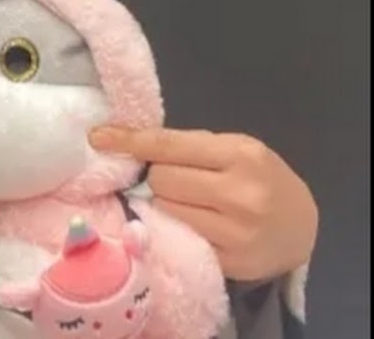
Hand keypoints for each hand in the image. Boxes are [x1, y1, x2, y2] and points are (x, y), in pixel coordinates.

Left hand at [90, 126, 318, 280]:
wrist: (302, 225)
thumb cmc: (260, 176)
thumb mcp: (235, 147)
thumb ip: (190, 146)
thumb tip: (131, 144)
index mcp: (239, 155)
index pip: (168, 146)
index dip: (129, 141)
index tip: (97, 136)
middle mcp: (239, 195)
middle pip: (162, 179)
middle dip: (159, 175)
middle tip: (178, 177)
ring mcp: (235, 234)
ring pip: (165, 209)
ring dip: (165, 201)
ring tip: (189, 200)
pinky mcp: (229, 263)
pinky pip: (177, 236)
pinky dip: (175, 225)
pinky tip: (193, 221)